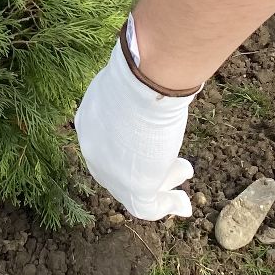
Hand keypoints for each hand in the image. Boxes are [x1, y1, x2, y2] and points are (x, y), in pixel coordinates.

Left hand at [74, 33, 195, 220]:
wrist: (144, 80)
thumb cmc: (142, 70)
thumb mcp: (133, 79)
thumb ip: (138, 86)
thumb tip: (156, 67)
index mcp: (89, 120)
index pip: (109, 142)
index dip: (134, 147)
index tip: (155, 142)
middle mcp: (92, 148)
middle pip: (120, 167)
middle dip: (148, 167)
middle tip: (177, 164)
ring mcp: (109, 171)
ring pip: (135, 188)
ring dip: (162, 184)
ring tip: (185, 173)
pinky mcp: (132, 187)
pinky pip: (147, 207)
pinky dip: (167, 206)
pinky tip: (184, 204)